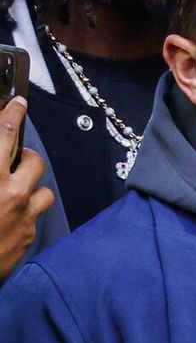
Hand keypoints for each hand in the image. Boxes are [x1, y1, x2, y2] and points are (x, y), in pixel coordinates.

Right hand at [0, 99, 56, 281]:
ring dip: (32, 187)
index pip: (4, 135)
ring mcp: (22, 219)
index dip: (12, 115)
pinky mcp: (27, 240)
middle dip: (27, 156)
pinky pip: (37, 218)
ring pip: (44, 192)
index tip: (18, 103)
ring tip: (14, 190)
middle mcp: (9, 194)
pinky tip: (10, 217)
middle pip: (35, 161)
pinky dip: (27, 214)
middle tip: (13, 159)